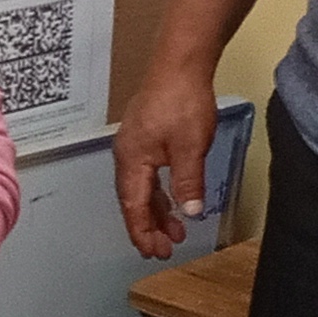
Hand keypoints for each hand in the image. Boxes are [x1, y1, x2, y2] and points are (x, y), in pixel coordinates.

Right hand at [114, 66, 221, 259]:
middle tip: (164, 249)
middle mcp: (127, 154)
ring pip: (141, 188)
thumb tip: (190, 212)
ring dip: (155, 210)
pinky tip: (171, 198)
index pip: (133, 207)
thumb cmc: (182, 100)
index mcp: (131, 160)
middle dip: (148, 227)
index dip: (143, 232)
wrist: (181, 63)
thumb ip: (187, 183)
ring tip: (175, 230)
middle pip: (133, 200)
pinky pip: (146, 173)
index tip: (155, 252)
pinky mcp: (145, 135)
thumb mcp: (190, 148)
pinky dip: (157, 192)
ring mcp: (134, 144)